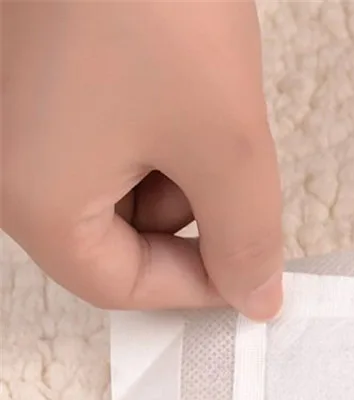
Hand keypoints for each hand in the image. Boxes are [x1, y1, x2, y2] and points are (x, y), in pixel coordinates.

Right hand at [1, 1, 282, 318]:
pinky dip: (151, 126)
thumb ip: (245, 237)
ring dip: (175, 166)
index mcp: (31, 196)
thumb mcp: (222, 141)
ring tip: (198, 95)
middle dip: (187, 215)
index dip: (195, 287)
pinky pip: (98, 134)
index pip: (118, 286)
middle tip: (228, 161)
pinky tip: (171, 73)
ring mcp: (12, 116)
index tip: (253, 270)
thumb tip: (256, 300)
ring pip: (111, 185)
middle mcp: (5, 164)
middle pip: (112, 238)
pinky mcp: (30, 78)